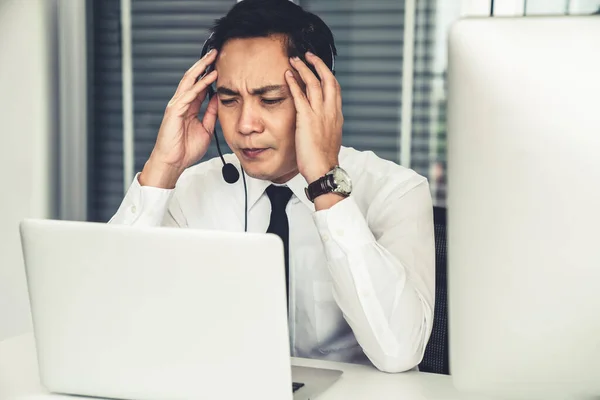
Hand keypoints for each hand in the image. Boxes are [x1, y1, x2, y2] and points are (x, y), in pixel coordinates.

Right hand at [140, 50, 218, 187]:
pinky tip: (208, 79)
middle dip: (203, 65)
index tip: (220, 64)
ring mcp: (176, 106)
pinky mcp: (174, 112)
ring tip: (212, 59)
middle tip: (215, 53)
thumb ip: (211, 114)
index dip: (209, 74)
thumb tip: (219, 100)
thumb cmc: (186, 150)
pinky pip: (188, 96)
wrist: (173, 163)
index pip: (199, 86)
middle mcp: (181, 104)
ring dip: (201, 70)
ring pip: (188, 82)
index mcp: (189, 108)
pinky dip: (198, 86)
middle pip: (192, 79)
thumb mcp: (206, 129)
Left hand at [285, 52, 343, 183]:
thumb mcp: (330, 138)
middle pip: (328, 79)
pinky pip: (300, 95)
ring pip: (314, 83)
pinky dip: (294, 83)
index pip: (335, 88)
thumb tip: (321, 123)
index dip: (327, 74)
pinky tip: (287, 75)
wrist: (323, 169)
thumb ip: (326, 126)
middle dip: (318, 64)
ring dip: (304, 69)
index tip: (320, 67)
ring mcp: (319, 114)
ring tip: (295, 60)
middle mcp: (330, 111)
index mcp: (336, 115)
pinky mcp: (307, 119)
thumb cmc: (324, 159)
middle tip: (308, 56)